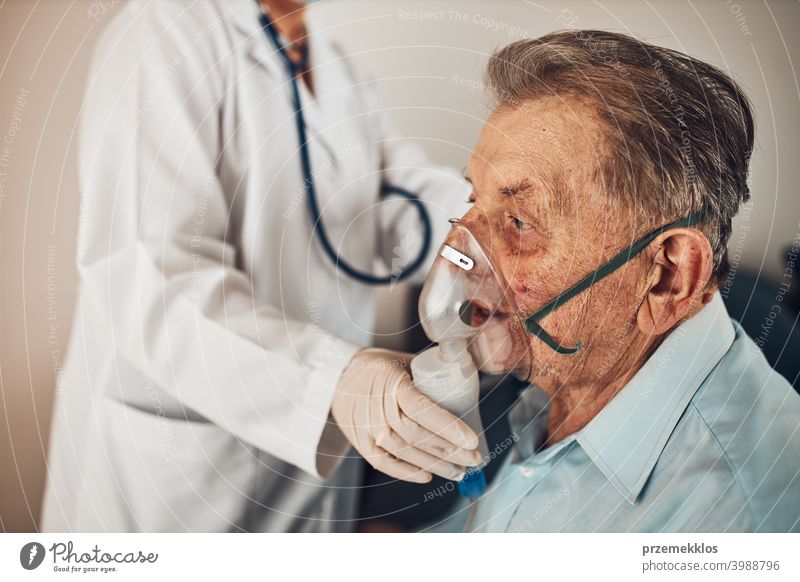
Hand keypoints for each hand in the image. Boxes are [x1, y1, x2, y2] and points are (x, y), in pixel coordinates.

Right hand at [331, 348, 481, 482]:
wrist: (337, 375)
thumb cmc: (377, 367)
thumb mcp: (403, 361)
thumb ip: (430, 372)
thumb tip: (466, 379)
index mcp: (393, 385)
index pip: (424, 410)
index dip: (449, 427)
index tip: (472, 440)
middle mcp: (378, 409)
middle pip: (419, 436)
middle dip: (451, 451)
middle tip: (474, 458)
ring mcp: (367, 428)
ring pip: (405, 452)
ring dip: (435, 465)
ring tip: (459, 470)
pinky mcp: (360, 442)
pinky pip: (384, 463)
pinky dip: (407, 472)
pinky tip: (428, 476)